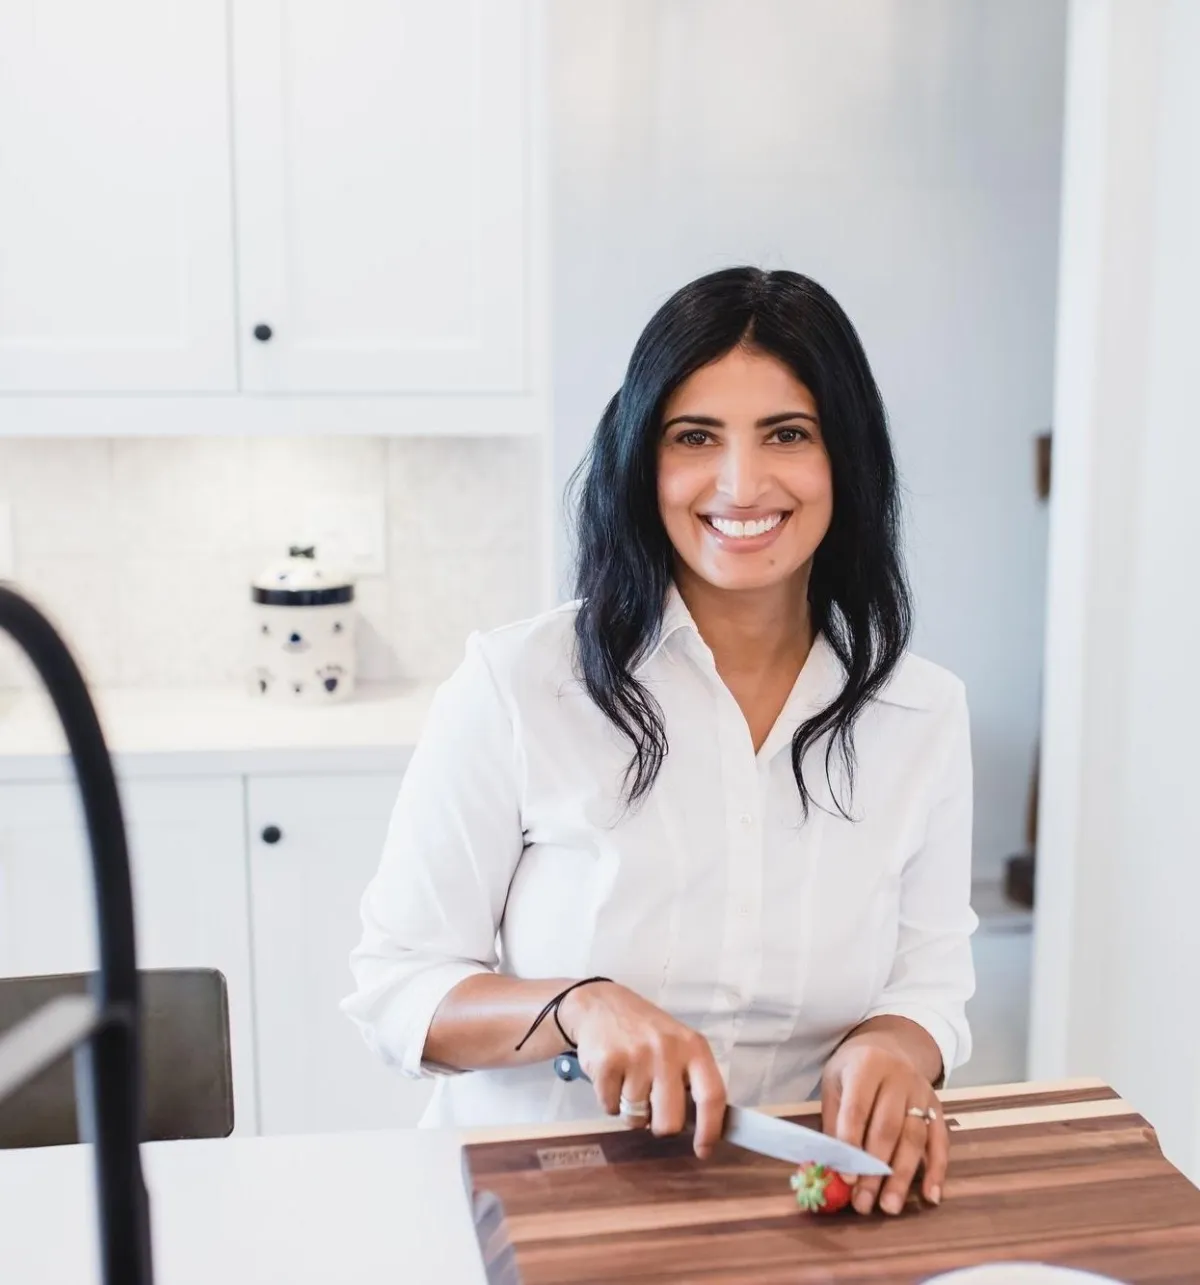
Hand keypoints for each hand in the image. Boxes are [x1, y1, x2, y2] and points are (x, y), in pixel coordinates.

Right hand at [559, 982, 726, 1157]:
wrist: (599, 1004)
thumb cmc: (644, 1030)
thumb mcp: (677, 1043)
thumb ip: (689, 1078)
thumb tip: (701, 1126)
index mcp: (692, 1046)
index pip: (712, 1096)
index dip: (710, 1129)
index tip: (703, 1150)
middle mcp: (667, 1050)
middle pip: (670, 1122)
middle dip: (659, 1124)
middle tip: (651, 1104)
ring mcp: (636, 1057)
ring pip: (637, 1119)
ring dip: (631, 1110)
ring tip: (628, 1080)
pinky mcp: (607, 1064)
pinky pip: (610, 1109)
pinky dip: (609, 1101)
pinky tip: (611, 1076)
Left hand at [821, 1033, 947, 1215]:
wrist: (890, 1045)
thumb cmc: (854, 1069)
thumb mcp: (835, 1082)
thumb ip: (834, 1122)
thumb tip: (831, 1168)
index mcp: (867, 1065)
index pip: (858, 1109)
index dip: (851, 1144)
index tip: (846, 1178)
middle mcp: (898, 1077)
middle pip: (888, 1128)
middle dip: (876, 1170)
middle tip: (864, 1203)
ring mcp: (922, 1092)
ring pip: (915, 1138)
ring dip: (903, 1177)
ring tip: (890, 1207)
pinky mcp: (938, 1107)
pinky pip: (940, 1141)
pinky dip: (938, 1171)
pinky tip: (930, 1197)